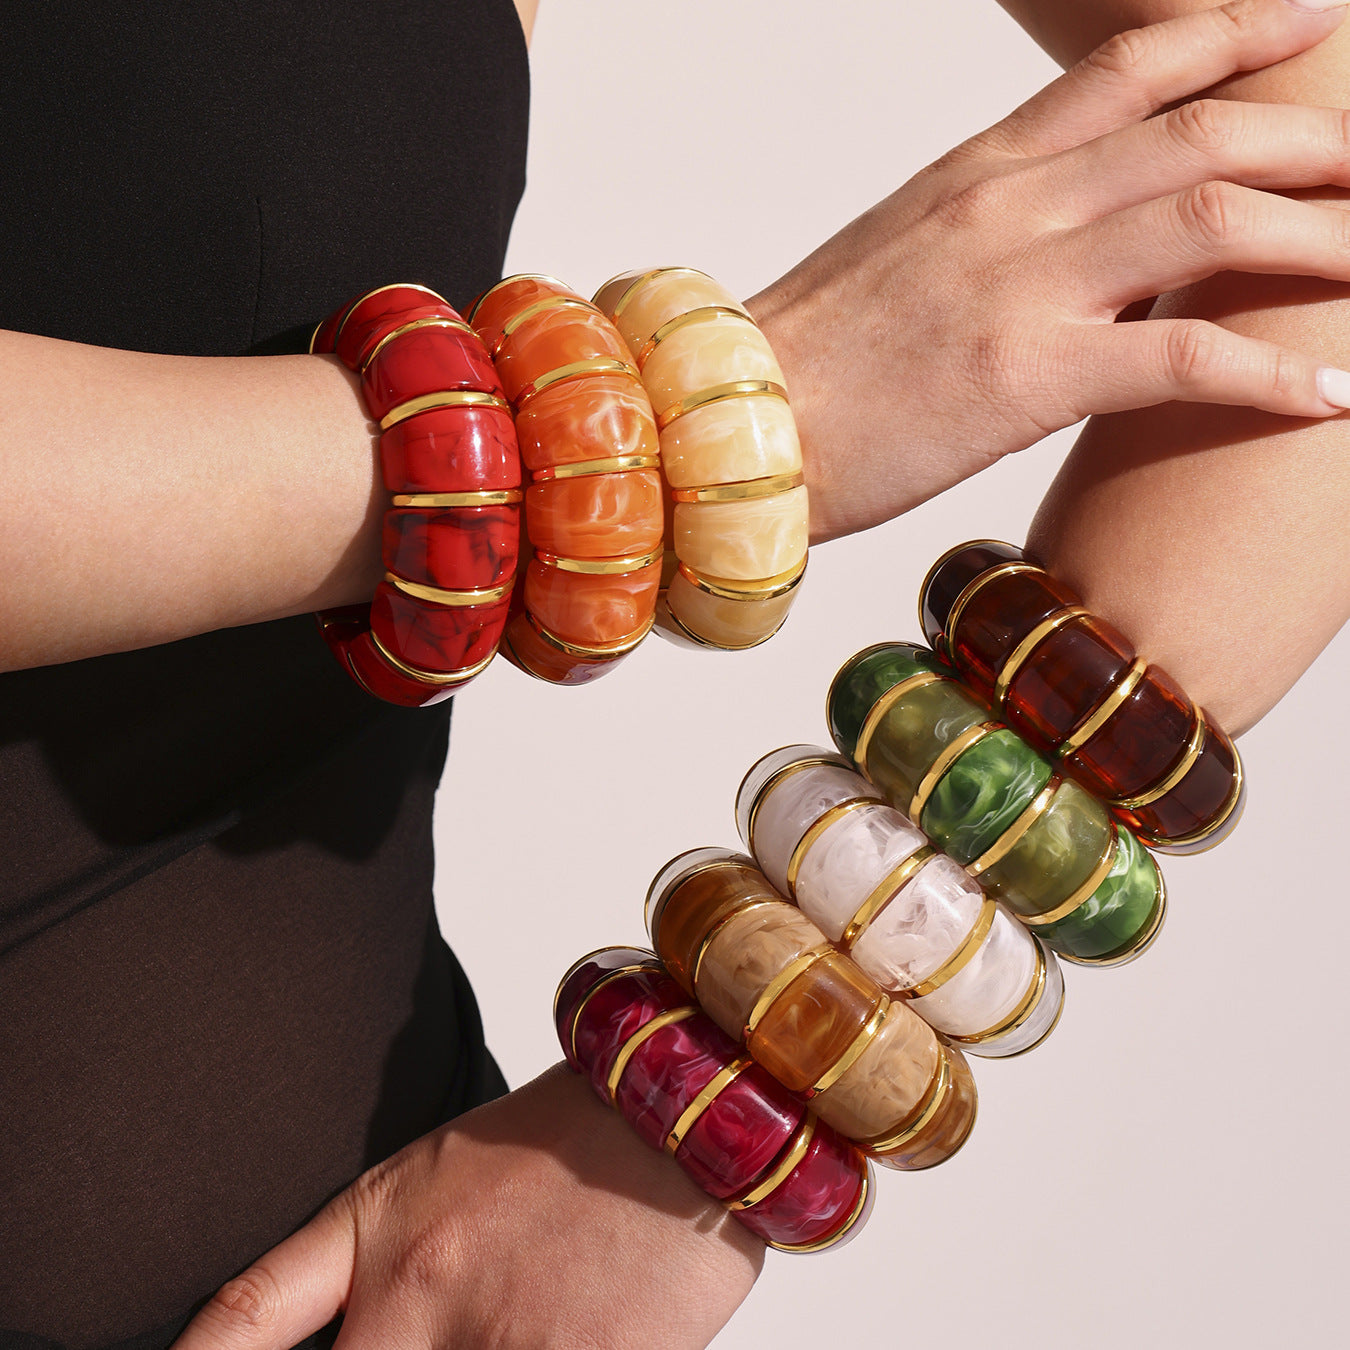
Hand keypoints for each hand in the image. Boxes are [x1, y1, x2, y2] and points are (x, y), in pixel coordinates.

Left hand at [172, 1066, 761, 1349]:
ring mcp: (498, 1341)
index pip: (247, 1314)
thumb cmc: (567, 1138)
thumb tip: (351, 1340)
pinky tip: (563, 1331)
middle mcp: (420, 1295)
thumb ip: (382, 1268)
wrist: (683, 1111)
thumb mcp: (445, 1176)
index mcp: (380, 1232)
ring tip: (510, 1327)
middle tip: (411, 1343)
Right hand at [750, 0, 1349, 539]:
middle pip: (1197, 128)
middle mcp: (1008, 205)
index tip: (1315, 21)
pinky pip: (1183, 359)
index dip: (1237, 32)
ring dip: (1320, 235)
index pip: (1130, 67)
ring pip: (1211, 216)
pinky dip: (1272, 373)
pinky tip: (1334, 394)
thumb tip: (1057, 250)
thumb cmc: (804, 363)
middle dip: (1313, 138)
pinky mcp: (1023, 377)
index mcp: (976, 171)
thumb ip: (988, 233)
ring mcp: (1019, 284)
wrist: (724, 430)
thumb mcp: (899, 260)